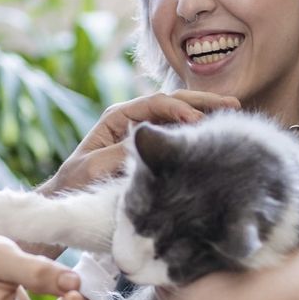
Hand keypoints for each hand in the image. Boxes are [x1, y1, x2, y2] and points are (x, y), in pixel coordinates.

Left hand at [40, 90, 238, 194]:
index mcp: (117, 117)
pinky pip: (176, 133)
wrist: (66, 198)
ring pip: (178, 115)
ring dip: (204, 112)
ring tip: (232, 110)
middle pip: (172, 102)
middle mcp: (131, 119)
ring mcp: (142, 131)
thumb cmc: (76, 182)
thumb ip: (122, 152)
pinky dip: (197, 130)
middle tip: (232, 103)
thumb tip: (152, 141)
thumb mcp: (96, 166)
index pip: (156, 104)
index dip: (180, 108)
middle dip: (202, 101)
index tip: (199, 120)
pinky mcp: (149, 148)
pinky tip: (217, 130)